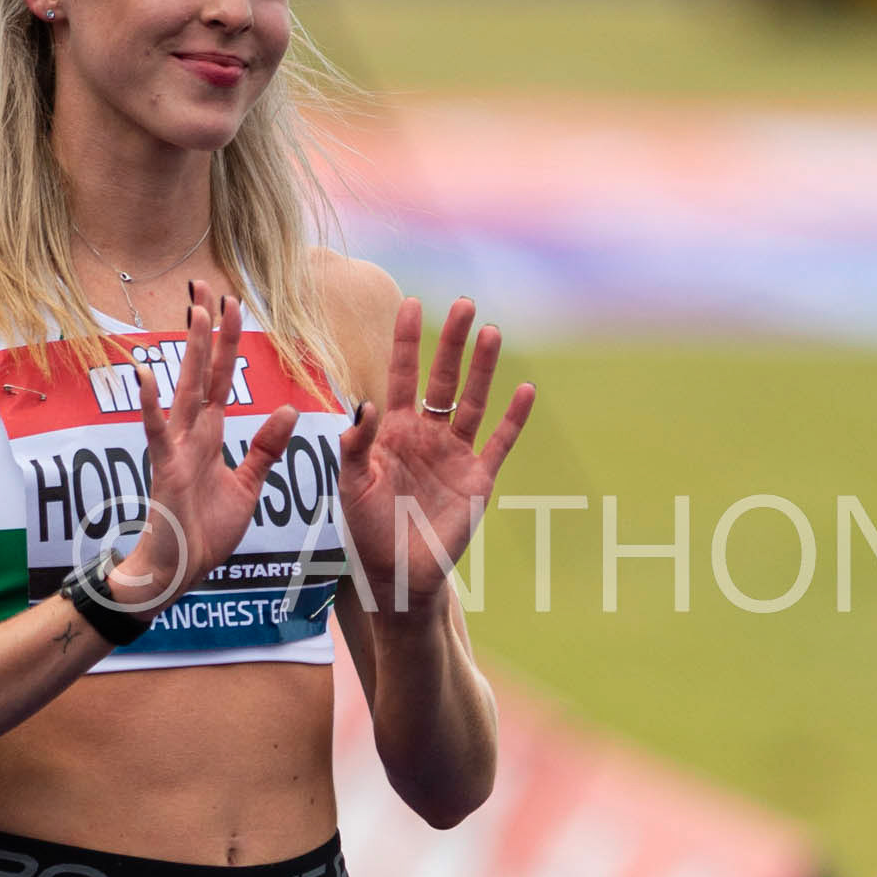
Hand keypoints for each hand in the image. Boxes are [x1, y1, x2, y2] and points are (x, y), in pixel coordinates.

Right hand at [110, 280, 297, 613]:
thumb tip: (288, 410)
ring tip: (195, 314)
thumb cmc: (205, 530)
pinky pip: (156, 433)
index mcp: (211, 435)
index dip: (229, 343)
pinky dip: (151, 407)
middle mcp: (191, 434)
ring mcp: (175, 449)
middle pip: (204, 372)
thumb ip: (265, 449)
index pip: (223, 379)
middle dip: (210, 332)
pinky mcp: (165, 471)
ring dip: (191, 352)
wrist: (177, 569)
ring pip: (185, 390)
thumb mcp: (247, 486)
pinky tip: (145, 377)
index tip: (233, 305)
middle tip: (211, 288)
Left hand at [339, 296, 534, 612]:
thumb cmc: (368, 530)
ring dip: (483, 368)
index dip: (406, 341)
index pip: (401, 376)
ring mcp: (455, 454)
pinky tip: (524, 389)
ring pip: (473, 402)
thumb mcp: (351, 487)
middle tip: (464, 304)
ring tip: (492, 332)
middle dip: (452, 343)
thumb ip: (355, 447)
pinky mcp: (478, 478)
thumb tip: (363, 405)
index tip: (410, 303)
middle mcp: (427, 435)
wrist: (397, 573)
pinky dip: (513, 418)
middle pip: (443, 379)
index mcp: (394, 431)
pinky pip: (499, 442)